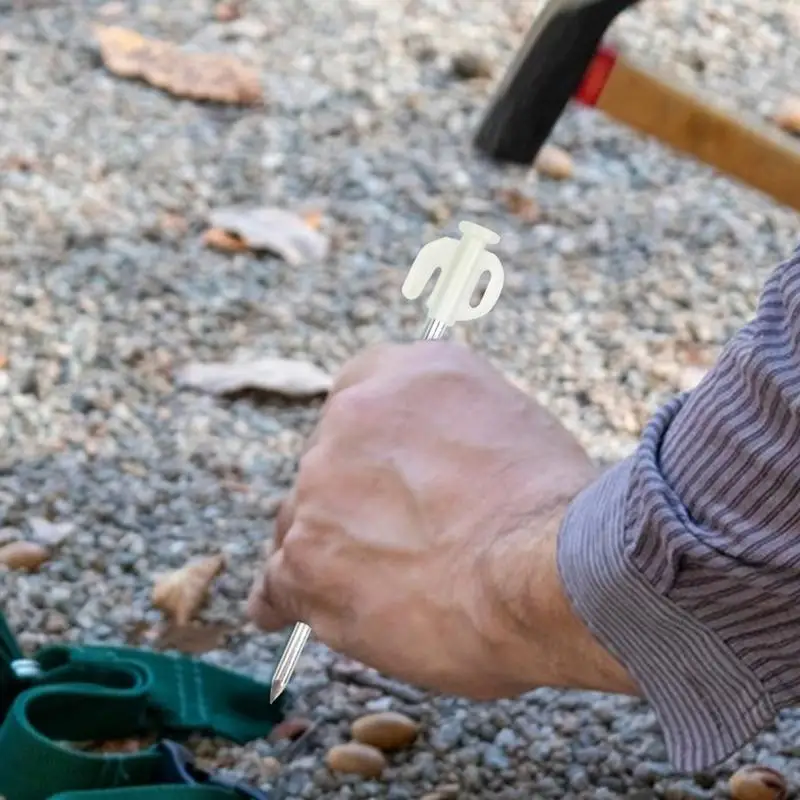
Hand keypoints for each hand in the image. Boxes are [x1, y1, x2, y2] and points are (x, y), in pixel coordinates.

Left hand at [248, 341, 636, 699]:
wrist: (546, 574)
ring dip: (328, 550)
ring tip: (378, 586)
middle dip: (352, 498)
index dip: (371, 444)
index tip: (381, 474)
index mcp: (405, 374)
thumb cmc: (550, 511)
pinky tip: (303, 609)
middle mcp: (350, 417)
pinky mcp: (304, 560)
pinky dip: (291, 599)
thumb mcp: (509, 421)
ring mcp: (318, 488)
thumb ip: (449, 423)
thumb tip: (425, 452)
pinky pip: (275, 584)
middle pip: (325, 463)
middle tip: (399, 539)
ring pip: (300, 521)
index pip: (359, 395)